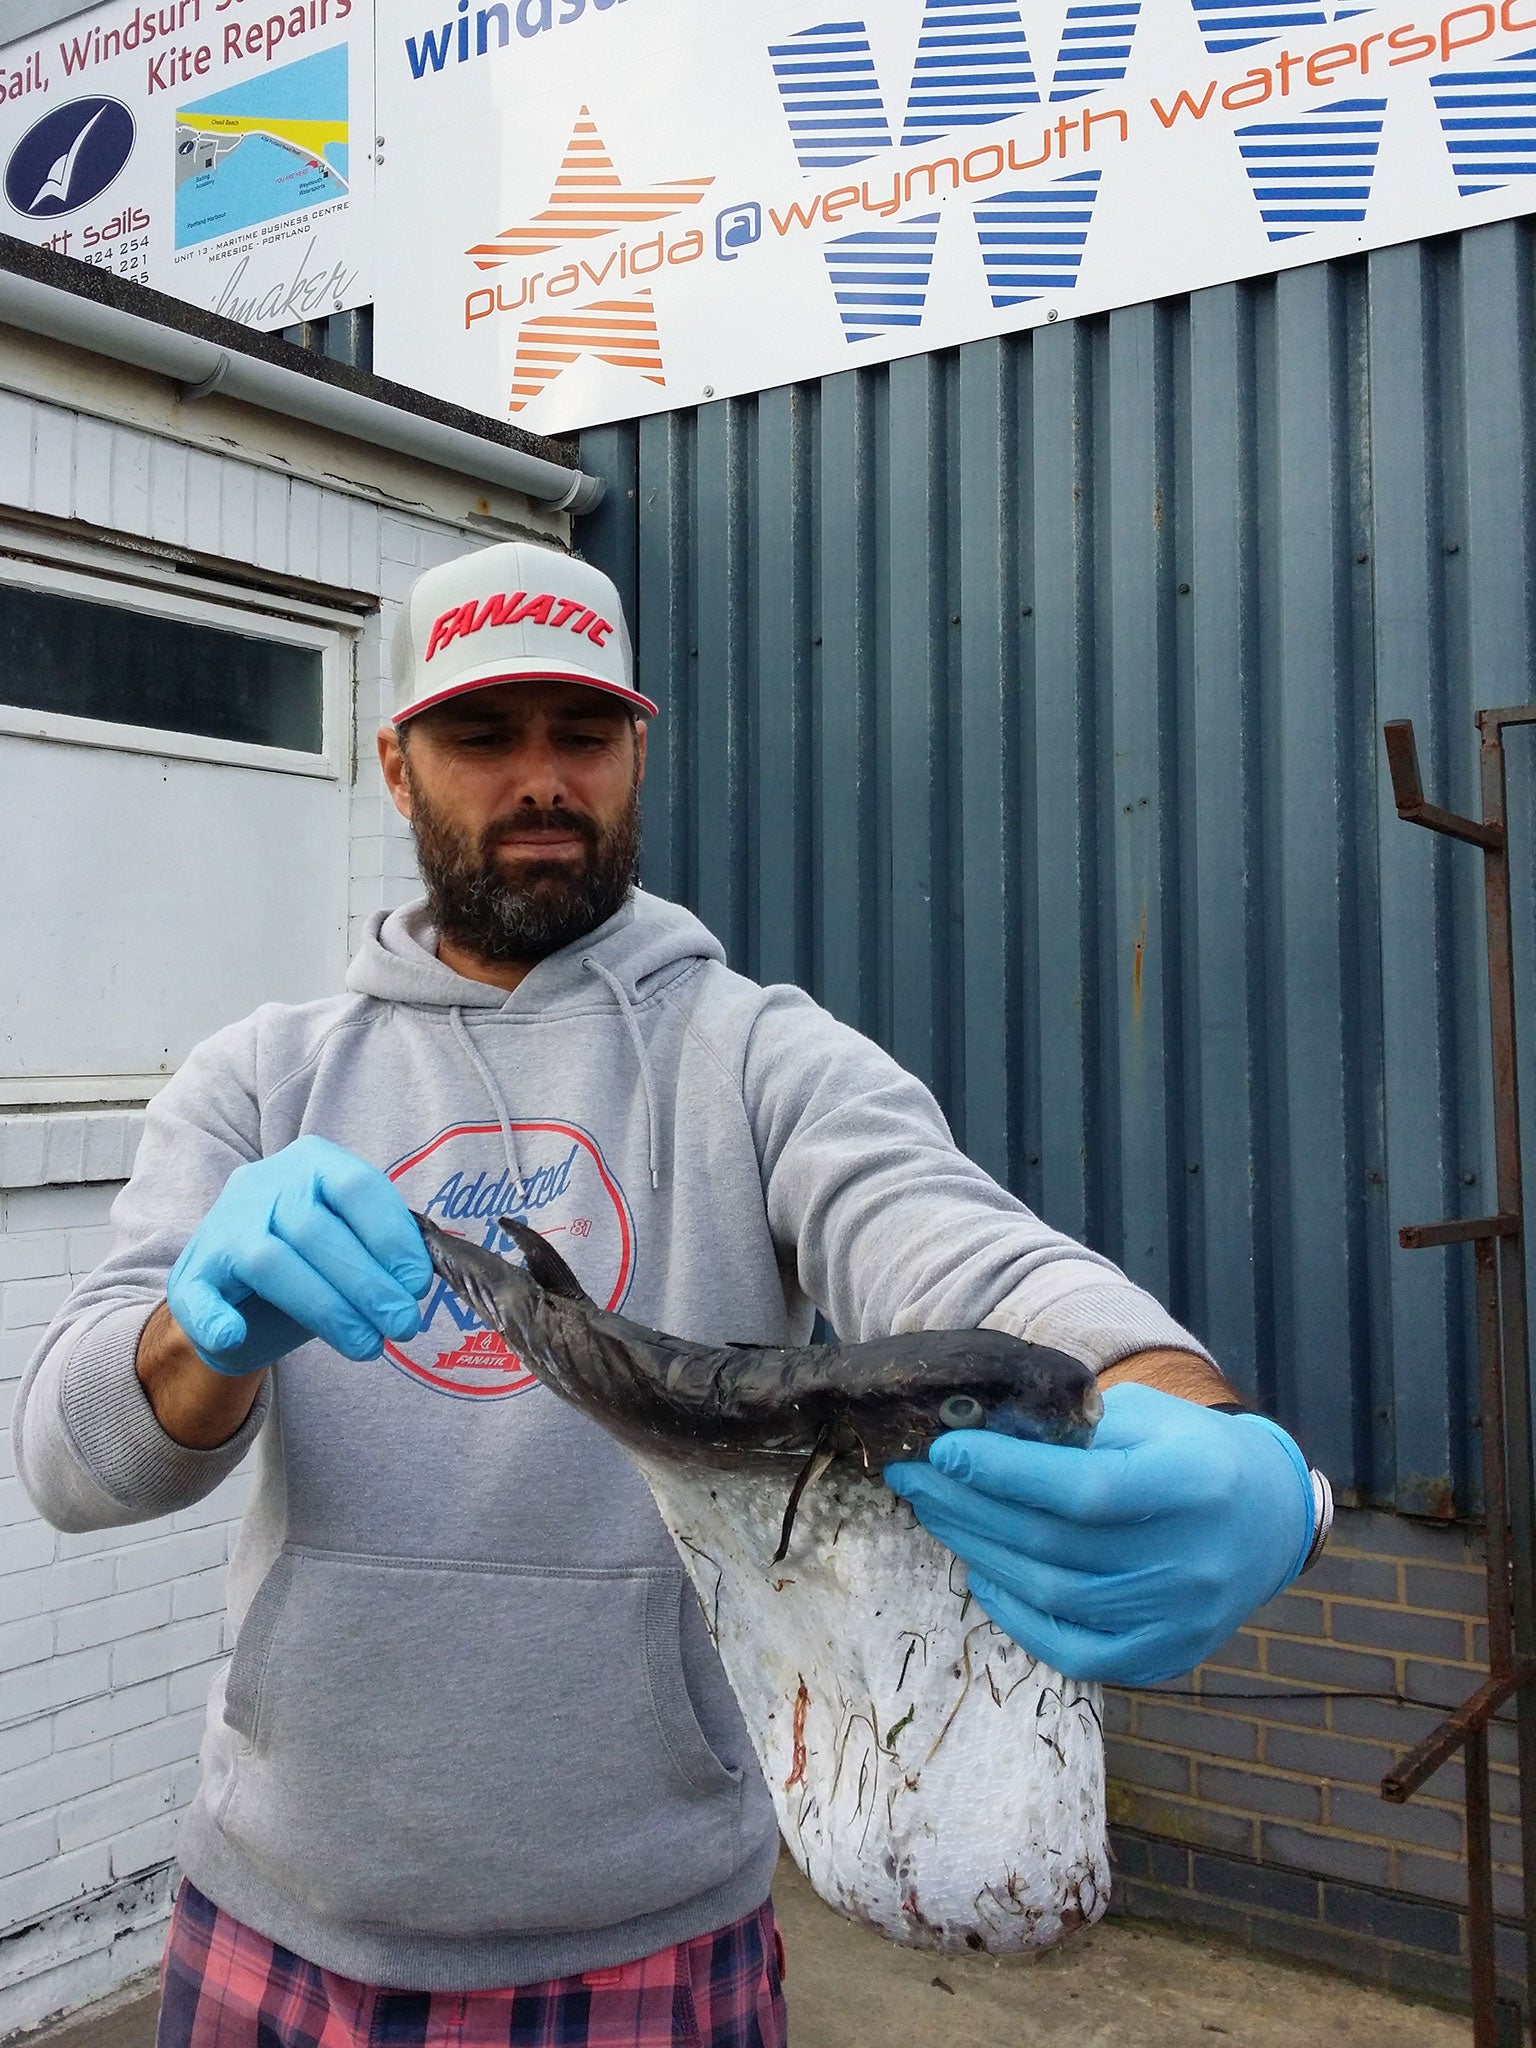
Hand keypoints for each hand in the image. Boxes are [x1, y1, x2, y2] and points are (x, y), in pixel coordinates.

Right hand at [166, 1136, 431, 1375]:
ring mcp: (222, 1226)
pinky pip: (198, 1296)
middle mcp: (262, 1184)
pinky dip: (215, 1319)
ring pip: (270, 1261)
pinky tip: (235, 1337)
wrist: (241, 1295)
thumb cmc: (314, 1264)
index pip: (356, 1187)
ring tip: (367, 1345)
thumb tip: (413, 1283)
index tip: (417, 1285)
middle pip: (316, 1229)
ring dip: (325, 1309)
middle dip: (367, 1285)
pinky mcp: (191, 1275)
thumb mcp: (354, 1244)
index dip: (392, 1237)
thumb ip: (382, 1253)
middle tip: (402, 1325)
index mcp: (312, 1163)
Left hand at [884, 1383, 1315, 1685]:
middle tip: (914, 1478)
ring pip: (1050, 1593)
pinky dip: (1015, 1614)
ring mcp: (1177, 1618)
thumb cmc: (1190, 1451)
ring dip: (978, 1550)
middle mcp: (1188, 1560)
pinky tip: (982, 1573)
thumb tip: (980, 1435)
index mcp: (1191, 1484)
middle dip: (968, 1506)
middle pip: (1053, 1543)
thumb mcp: (1147, 1416)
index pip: (1084, 1488)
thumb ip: (1075, 1427)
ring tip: (936, 1514)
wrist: (1268, 1518)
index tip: (944, 1451)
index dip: (1005, 1472)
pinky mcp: (1162, 1656)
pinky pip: (1070, 1648)